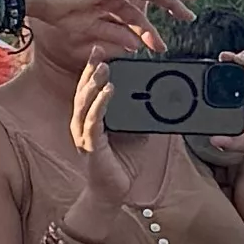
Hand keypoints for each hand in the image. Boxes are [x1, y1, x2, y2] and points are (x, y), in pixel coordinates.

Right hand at [25, 0, 199, 41]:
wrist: (43, 2)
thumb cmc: (62, 14)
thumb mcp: (94, 30)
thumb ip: (115, 36)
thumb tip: (135, 46)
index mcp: (113, 1)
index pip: (140, 12)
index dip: (152, 27)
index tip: (162, 44)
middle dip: (172, 6)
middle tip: (190, 17)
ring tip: (191, 0)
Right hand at [59, 63, 147, 235]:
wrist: (114, 192)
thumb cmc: (122, 163)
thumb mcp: (137, 133)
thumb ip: (142, 116)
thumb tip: (161, 101)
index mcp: (91, 118)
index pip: (89, 89)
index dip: (92, 69)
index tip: (99, 50)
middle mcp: (82, 123)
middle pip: (83, 91)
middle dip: (90, 70)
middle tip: (97, 51)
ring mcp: (84, 135)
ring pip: (85, 103)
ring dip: (94, 84)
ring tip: (103, 67)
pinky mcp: (90, 146)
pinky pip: (93, 121)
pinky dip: (100, 104)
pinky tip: (108, 91)